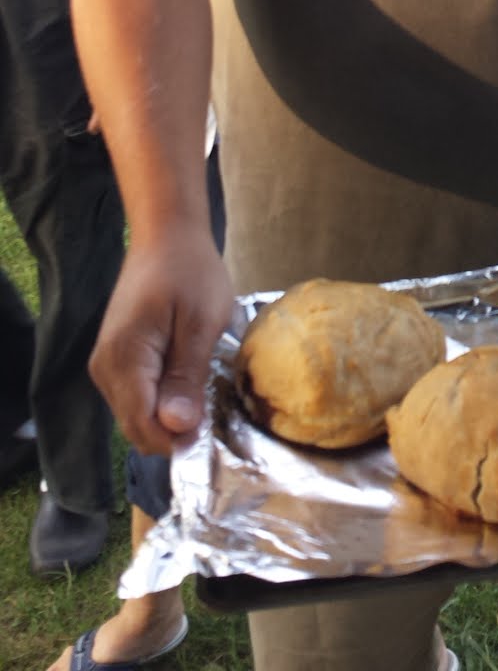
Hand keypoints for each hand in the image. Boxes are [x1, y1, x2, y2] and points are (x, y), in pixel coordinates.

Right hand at [89, 227, 234, 453]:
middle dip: (175, 432)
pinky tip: (188, 382)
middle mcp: (105, 370)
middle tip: (216, 411)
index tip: (216, 430)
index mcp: (124, 360)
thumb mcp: (200, 322)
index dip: (179, 439)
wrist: (166, 235)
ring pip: (137, 416)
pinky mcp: (115, 360)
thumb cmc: (189, 271)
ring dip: (169, 417)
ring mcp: (106, 366)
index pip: (143, 426)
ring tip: (205, 394)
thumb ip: (186, 376)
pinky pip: (137, 398)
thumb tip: (177, 429)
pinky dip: (162, 401)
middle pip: (137, 427)